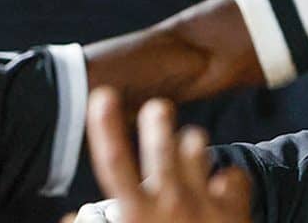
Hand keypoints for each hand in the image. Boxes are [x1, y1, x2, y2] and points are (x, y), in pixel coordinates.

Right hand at [83, 87, 251, 222]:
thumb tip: (71, 217)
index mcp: (137, 214)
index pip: (114, 163)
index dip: (104, 127)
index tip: (103, 96)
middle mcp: (172, 204)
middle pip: (163, 148)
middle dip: (158, 123)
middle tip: (158, 106)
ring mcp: (207, 206)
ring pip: (198, 151)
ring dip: (191, 143)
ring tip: (187, 142)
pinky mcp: (236, 212)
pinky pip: (234, 176)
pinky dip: (228, 178)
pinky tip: (222, 187)